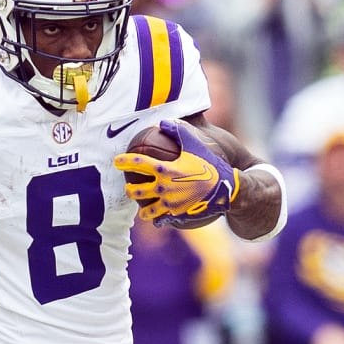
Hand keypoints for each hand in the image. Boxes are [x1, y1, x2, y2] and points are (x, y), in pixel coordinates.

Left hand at [114, 120, 238, 227]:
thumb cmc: (211, 165)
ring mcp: (170, 204)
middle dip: (129, 189)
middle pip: (137, 191)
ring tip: (141, 209)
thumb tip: (163, 122)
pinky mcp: (178, 215)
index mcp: (165, 170)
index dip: (125, 161)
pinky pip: (163, 220)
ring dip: (142, 209)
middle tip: (128, 187)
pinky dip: (159, 220)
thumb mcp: (196, 145)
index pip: (139, 163)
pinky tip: (157, 221)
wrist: (227, 189)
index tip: (117, 161)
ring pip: (147, 210)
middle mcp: (164, 188)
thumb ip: (179, 132)